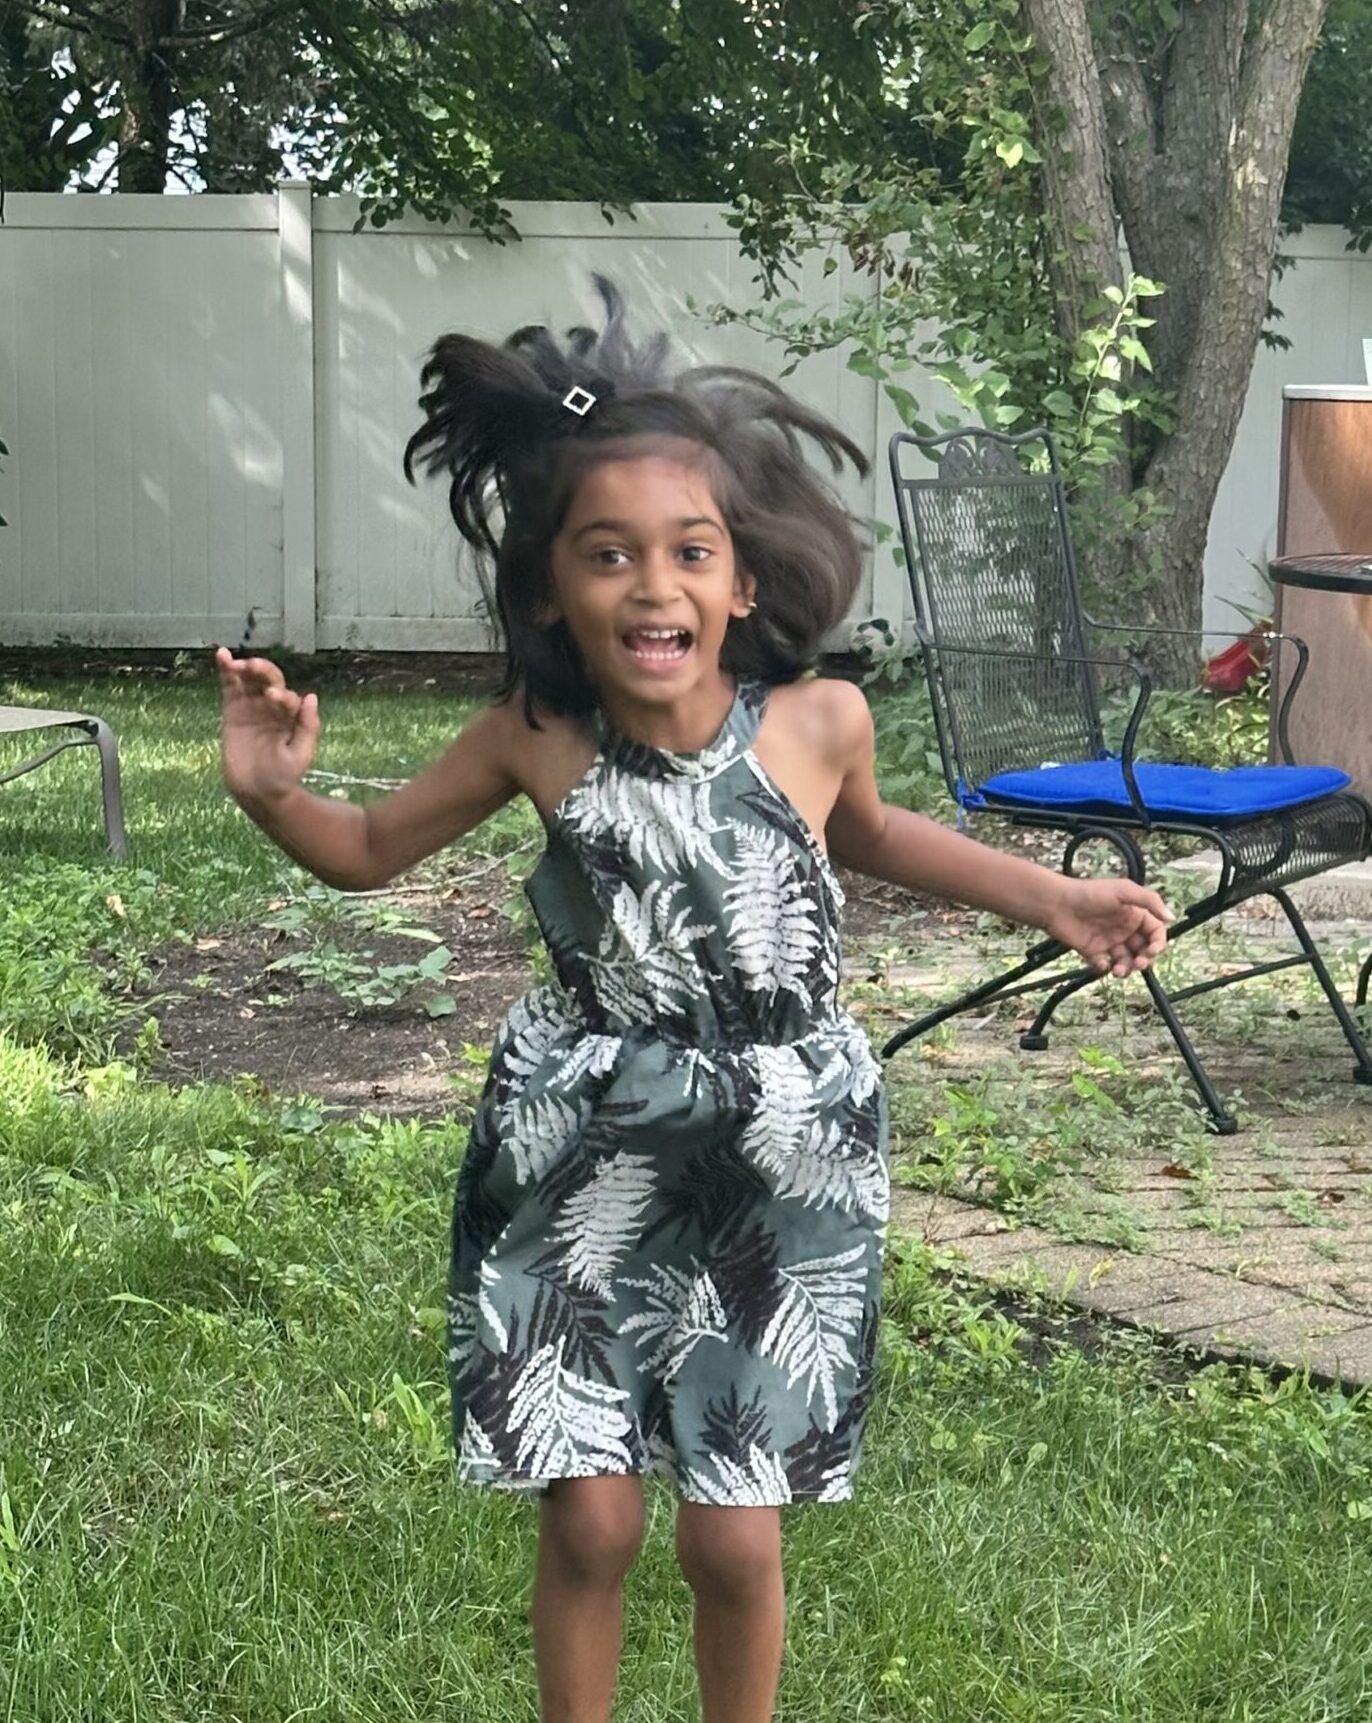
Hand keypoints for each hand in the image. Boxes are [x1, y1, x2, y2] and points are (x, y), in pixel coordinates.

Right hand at [215, 647, 319, 806]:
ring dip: (244, 667)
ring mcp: (251, 708)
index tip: (275, 698)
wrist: (259, 793)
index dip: (283, 695)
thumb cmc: (284, 775)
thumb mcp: (301, 753)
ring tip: (236, 664)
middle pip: (269, 680)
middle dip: (263, 670)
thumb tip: (311, 696)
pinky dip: (225, 671)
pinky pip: (229, 688)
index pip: (288, 697)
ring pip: (249, 680)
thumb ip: (308, 726)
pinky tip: (221, 655)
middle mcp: (272, 708)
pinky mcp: (232, 712)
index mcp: (291, 716)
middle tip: (252, 668)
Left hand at [1043, 876, 1169, 977]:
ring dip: (1127, 969)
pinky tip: (1101, 962)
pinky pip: (1105, 966)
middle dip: (1145, 960)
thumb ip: (1150, 901)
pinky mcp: (1093, 952)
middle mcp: (1124, 929)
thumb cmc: (1090, 893)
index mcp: (1135, 915)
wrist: (1058, 904)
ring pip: (1127, 962)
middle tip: (1139, 963)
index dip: (1158, 943)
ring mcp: (1109, 941)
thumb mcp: (1124, 890)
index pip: (1156, 933)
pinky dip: (1106, 968)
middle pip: (1144, 951)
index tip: (1152, 950)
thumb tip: (1172, 918)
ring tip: (1119, 971)